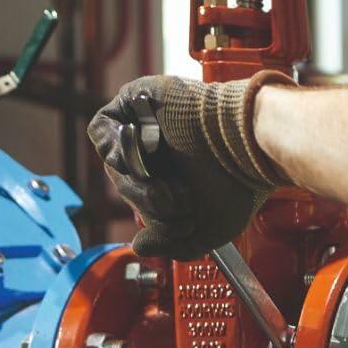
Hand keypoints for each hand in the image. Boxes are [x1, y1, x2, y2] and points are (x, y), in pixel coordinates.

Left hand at [87, 71, 294, 258]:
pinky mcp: (137, 100)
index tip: (185, 222)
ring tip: (167, 185)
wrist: (247, 146)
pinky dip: (113, 148)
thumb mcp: (208, 230)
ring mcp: (148, 125)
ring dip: (136, 183)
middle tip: (182, 204)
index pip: (144, 200)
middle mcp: (162, 150)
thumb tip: (140, 246)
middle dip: (150, 203)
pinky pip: (100, 128)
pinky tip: (142, 158)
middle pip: (126, 183)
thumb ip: (172, 244)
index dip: (156, 217)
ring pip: (114, 162)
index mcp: (178, 174)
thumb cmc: (239, 184)